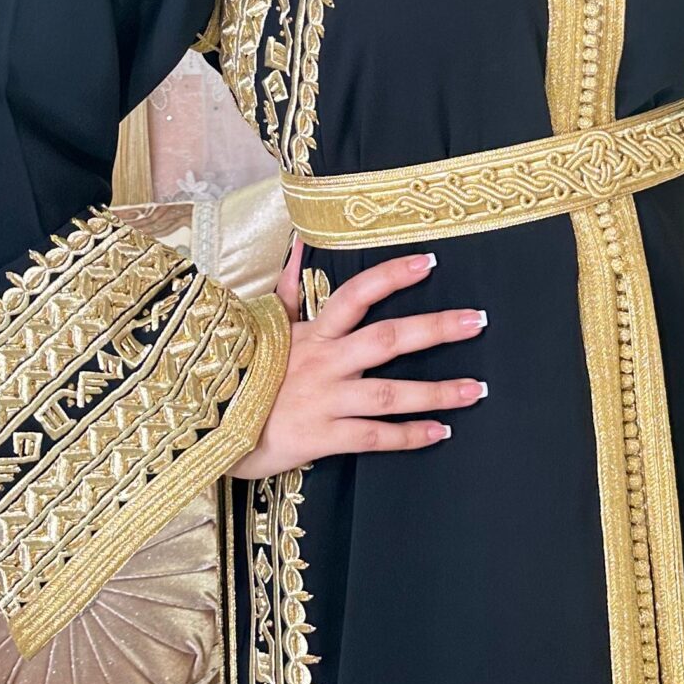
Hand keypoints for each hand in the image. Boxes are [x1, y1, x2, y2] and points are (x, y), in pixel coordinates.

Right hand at [230, 235, 486, 478]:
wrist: (205, 427)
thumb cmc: (239, 374)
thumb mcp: (260, 327)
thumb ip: (287, 288)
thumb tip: (302, 245)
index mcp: (312, 333)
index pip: (356, 295)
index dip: (392, 276)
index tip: (430, 262)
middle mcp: (324, 362)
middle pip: (388, 340)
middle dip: (435, 329)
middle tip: (477, 321)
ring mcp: (326, 400)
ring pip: (390, 393)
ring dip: (436, 391)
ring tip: (475, 389)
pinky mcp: (323, 437)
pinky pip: (374, 437)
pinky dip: (409, 436)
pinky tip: (440, 432)